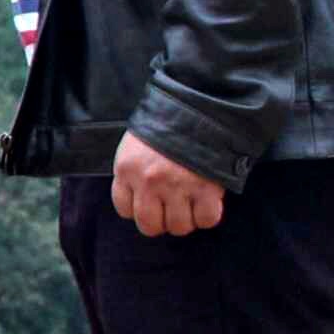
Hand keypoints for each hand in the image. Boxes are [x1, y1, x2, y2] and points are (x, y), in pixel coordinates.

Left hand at [110, 130, 225, 237]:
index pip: (125, 210)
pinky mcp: (206, 188)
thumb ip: (133, 171)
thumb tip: (139, 199)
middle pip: (150, 226)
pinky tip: (207, 203)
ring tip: (190, 205)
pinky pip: (207, 220)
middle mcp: (149, 181)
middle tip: (171, 210)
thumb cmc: (166, 124)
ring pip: (179, 227)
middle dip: (161, 223)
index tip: (150, 202)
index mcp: (127, 169)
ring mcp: (178, 186)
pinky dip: (208, 216)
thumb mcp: (136, 144)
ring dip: (186, 220)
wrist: (200, 106)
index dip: (138, 209)